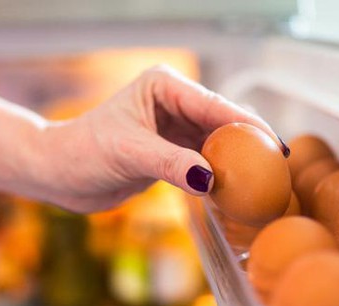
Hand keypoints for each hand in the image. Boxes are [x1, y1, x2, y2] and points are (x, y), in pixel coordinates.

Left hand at [26, 65, 286, 212]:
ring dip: (237, 159)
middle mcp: (173, 102)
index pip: (214, 105)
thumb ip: (171, 164)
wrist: (61, 174)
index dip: (247, 125)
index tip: (275, 145)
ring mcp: (174, 127)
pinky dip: (219, 172)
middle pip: (222, 121)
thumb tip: (211, 179)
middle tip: (278, 166)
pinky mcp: (171, 151)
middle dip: (249, 141)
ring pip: (216, 141)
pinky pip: (204, 159)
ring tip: (265, 178)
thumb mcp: (129, 154)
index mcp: (164, 86)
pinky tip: (237, 186)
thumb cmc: (84, 152)